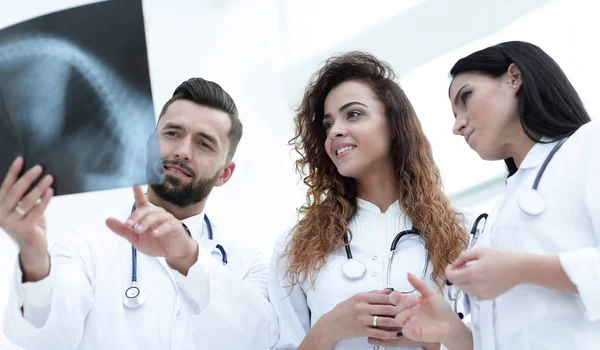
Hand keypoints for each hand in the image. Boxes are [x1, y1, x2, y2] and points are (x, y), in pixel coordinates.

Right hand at [0, 157, 53, 280]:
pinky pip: (36, 211)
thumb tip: (34, 175)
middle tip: (39, 167)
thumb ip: (24, 196)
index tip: (21, 159)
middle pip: (15, 191)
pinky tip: (51, 191)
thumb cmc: (29, 224)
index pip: (5, 186)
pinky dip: (45, 199)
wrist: (32, 248)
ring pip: (27, 201)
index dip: (13, 172)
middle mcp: (1, 215)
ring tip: (49, 177)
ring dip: (39, 187)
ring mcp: (11, 223)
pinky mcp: (23, 229)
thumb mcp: (24, 209)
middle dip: (28, 178)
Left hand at [105, 186, 197, 272]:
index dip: (138, 193)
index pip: (142, 201)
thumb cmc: (156, 243)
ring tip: (138, 230)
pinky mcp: (176, 226)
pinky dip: (161, 229)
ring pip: (156, 216)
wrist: (173, 253)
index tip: (134, 185)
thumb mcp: (136, 238)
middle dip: (136, 216)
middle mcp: (157, 214)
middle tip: (128, 224)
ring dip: (146, 222)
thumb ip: (123, 230)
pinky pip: (168, 225)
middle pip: (146, 209)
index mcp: (147, 215)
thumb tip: (107, 220)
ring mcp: (168, 219)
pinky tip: (155, 234)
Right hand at [314, 289, 403, 345]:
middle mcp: (362, 307)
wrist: (331, 324)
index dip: (398, 298)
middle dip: (403, 309)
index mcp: (361, 297)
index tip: (409, 298)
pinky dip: (389, 334)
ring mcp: (362, 320)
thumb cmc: (343, 310)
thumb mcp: (356, 298)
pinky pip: (379, 332)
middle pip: (387, 308)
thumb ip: (373, 294)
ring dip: (398, 322)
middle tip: (414, 309)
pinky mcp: (361, 331)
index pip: (384, 296)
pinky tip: (397, 333)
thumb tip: (389, 290)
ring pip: (385, 321)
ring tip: (409, 322)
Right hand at [370, 273, 458, 345]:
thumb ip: (418, 284)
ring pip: (399, 318)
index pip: (395, 299)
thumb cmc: (441, 309)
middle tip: (416, 299)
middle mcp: (407, 313)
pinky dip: (408, 324)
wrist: (451, 323)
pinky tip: (414, 318)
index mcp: (409, 303)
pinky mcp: (413, 333)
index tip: (399, 293)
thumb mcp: (430, 294)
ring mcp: (409, 324)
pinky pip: (405, 330)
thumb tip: (408, 274)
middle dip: (404, 302)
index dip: (394, 296)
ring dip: (406, 312)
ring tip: (417, 307)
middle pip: (396, 308)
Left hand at [446, 248, 523, 299]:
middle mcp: (475, 286)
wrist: (520, 269)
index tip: (452, 265)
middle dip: (456, 275)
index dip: (448, 270)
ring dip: (464, 281)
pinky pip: (473, 294)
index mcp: (472, 273)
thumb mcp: (480, 251)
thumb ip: (463, 257)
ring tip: (473, 272)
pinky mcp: (488, 297)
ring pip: (464, 289)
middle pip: (456, 283)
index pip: (451, 277)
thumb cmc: (501, 257)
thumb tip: (454, 264)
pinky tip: (480, 279)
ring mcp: (482, 293)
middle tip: (463, 266)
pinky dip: (472, 287)